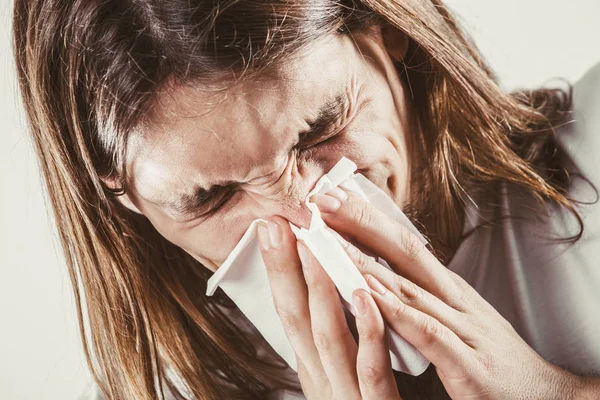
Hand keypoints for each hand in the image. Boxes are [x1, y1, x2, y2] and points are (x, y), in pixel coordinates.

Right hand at [257, 216, 401, 399]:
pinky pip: (370, 368)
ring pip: (327, 336)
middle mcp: (322, 379)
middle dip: (284, 270)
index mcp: (314, 366)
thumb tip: (321, 291)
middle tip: (276, 225)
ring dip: (319, 287)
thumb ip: (332, 338)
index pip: (289, 311)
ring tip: (312, 245)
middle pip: (296, 318)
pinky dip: (366, 329)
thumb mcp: (340, 373)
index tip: (272, 229)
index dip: (279, 270)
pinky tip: (365, 296)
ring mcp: (346, 395)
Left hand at [310, 187, 582, 399]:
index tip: (331, 197)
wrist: (545, 395)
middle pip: (400, 251)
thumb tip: (378, 271)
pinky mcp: (468, 363)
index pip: (400, 243)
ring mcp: (461, 327)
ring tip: (328, 239)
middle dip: (359, 222)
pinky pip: (427, 332)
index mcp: (445, 288)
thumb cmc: (490, 355)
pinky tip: (368, 295)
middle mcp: (451, 298)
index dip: (365, 218)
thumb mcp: (455, 315)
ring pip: (406, 286)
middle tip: (321, 200)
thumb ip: (420, 294)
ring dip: (364, 261)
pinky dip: (397, 312)